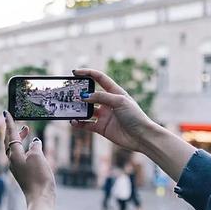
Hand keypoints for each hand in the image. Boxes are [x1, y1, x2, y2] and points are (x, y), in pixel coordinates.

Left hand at [3, 111, 54, 209]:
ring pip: (14, 149)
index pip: (10, 134)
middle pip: (9, 142)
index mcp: (13, 154)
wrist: (40, 198)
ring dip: (19, 139)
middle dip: (13, 131)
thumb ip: (36, 147)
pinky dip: (25, 148)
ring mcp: (17, 167)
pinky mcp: (23, 173)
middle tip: (20, 122)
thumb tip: (35, 142)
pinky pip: (20, 156)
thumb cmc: (38, 177)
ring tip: (27, 131)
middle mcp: (12, 160)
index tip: (6, 112)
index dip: (9, 123)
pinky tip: (33, 148)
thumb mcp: (38, 157)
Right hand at [72, 69, 195, 179]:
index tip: (75, 72)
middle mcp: (108, 103)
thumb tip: (85, 96)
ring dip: (77, 109)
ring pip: (86, 110)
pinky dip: (79, 123)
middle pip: (90, 94)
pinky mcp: (101, 127)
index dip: (87, 73)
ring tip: (69, 108)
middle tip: (68, 94)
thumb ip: (101, 97)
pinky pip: (86, 124)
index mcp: (115, 92)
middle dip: (79, 93)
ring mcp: (104, 115)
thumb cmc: (135, 116)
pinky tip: (73, 122)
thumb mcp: (119, 101)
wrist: (141, 137)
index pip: (99, 78)